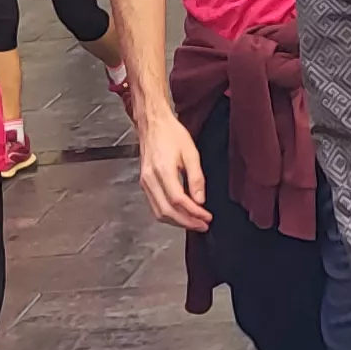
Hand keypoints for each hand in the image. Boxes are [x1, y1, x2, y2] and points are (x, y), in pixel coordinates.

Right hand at [135, 110, 210, 231]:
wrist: (153, 123)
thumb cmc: (171, 134)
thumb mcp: (191, 152)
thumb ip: (197, 177)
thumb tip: (200, 200)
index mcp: (162, 170)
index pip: (178, 200)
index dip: (193, 213)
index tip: (206, 217)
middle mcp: (150, 179)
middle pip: (167, 211)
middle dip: (186, 222)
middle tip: (202, 225)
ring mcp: (144, 182)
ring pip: (159, 212)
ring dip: (177, 221)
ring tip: (194, 223)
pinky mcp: (144, 183)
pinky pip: (154, 205)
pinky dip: (168, 214)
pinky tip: (180, 214)